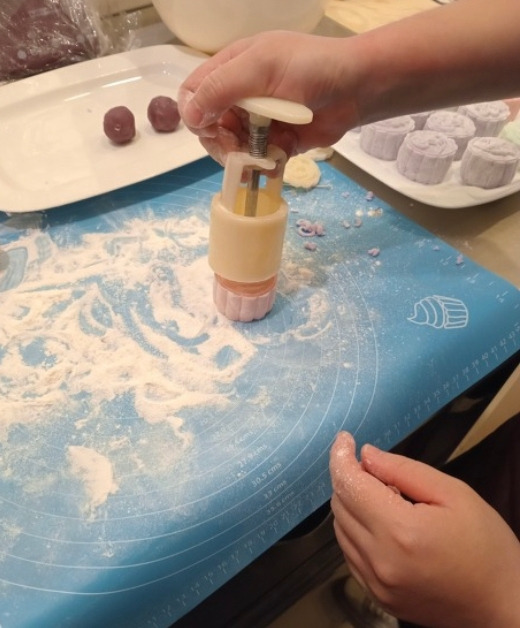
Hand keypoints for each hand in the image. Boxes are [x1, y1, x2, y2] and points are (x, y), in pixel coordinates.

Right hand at [178, 31, 359, 164]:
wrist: (356, 88)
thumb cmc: (310, 68)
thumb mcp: (261, 68)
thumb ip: (221, 87)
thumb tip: (189, 116)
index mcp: (232, 69)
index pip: (193, 93)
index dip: (195, 114)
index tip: (212, 129)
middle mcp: (241, 96)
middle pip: (210, 128)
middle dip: (220, 144)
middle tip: (237, 153)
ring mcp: (258, 121)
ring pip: (232, 149)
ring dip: (242, 160)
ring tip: (259, 163)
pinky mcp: (276, 143)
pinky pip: (259, 161)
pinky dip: (265, 166)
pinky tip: (276, 164)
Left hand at [330, 431, 519, 627]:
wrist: (503, 605)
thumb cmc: (486, 545)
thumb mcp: (453, 494)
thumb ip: (403, 470)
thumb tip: (365, 454)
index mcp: (400, 531)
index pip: (350, 485)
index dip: (340, 456)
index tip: (344, 438)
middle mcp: (380, 560)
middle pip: (341, 505)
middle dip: (349, 477)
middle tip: (373, 468)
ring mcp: (376, 583)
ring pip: (341, 529)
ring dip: (351, 504)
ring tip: (384, 496)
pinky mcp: (377, 597)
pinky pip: (350, 554)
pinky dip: (355, 530)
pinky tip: (380, 523)